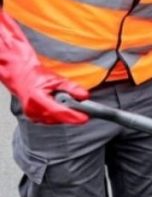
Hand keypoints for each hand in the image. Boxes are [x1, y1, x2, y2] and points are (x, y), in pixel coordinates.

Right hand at [0, 10, 90, 124]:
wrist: (21, 76)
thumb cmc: (36, 76)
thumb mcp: (57, 79)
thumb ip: (71, 88)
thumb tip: (84, 96)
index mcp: (37, 99)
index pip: (58, 112)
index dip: (73, 116)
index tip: (85, 118)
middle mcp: (33, 109)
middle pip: (58, 118)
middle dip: (71, 114)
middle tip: (83, 109)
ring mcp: (32, 115)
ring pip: (54, 120)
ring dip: (64, 114)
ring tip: (68, 103)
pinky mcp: (33, 117)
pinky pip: (49, 120)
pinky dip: (57, 115)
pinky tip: (60, 107)